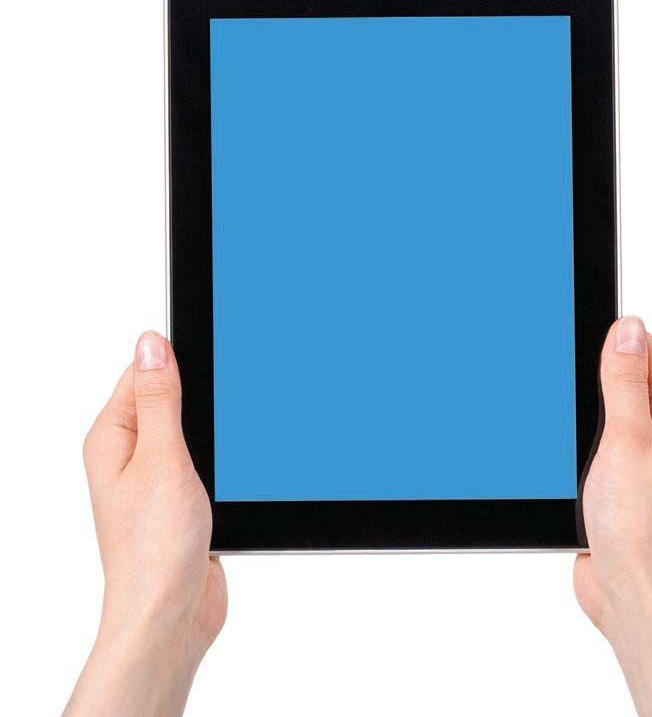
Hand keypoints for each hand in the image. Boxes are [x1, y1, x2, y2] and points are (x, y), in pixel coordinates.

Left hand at [64, 331, 226, 716]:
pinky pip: (199, 457)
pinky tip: (232, 462)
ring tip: (230, 438)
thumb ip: (160, 399)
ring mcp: (154, 477)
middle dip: (200, 394)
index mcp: (113, 437)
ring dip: (213, 427)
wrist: (170, 613)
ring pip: (189, 428)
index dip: (177, 360)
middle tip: (228, 402)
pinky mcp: (179, 496)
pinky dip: (218, 454)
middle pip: (167, 397)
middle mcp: (129, 454)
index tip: (214, 354)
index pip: (142, 374)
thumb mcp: (161, 459)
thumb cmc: (155, 548)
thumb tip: (151, 344)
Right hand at [574, 317, 651, 715]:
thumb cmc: (641, 527)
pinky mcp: (624, 478)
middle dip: (593, 375)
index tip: (575, 334)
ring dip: (584, 410)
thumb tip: (628, 328)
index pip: (648, 352)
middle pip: (628, 378)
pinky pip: (601, 441)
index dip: (612, 340)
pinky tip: (567, 448)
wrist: (632, 591)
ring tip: (567, 423)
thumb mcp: (629, 439)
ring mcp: (647, 457)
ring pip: (609, 410)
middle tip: (564, 384)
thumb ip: (625, 381)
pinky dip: (581, 438)